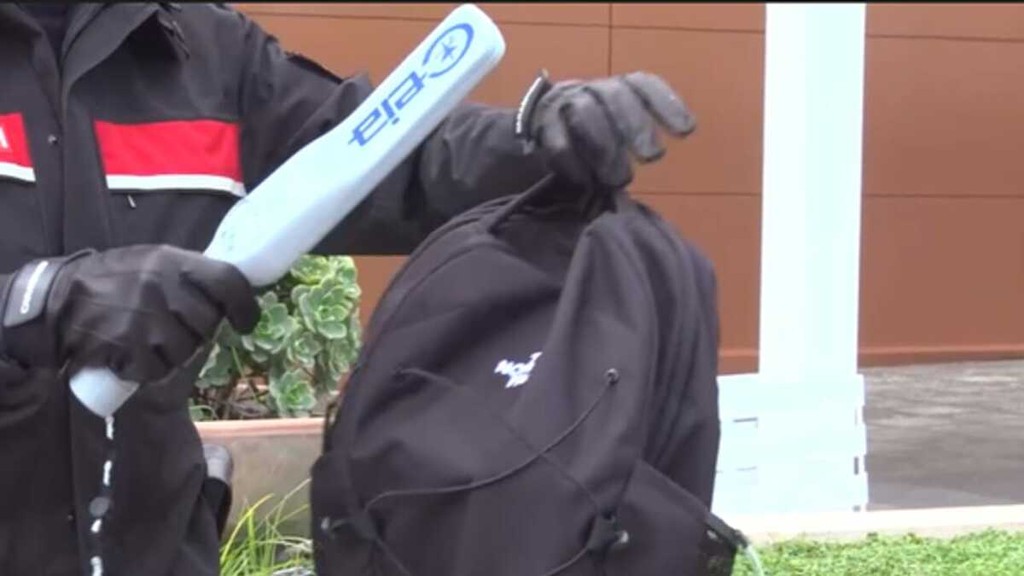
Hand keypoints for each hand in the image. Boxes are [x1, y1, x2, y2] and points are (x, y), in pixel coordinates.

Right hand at [0, 245, 258, 383]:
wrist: (58, 299)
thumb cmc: (114, 281)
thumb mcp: (152, 263)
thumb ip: (188, 275)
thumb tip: (232, 293)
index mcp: (173, 261)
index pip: (228, 280)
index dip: (245, 304)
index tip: (246, 321)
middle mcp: (161, 286)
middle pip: (207, 321)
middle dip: (198, 330)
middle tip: (176, 327)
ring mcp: (144, 316)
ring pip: (186, 349)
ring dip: (173, 353)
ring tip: (151, 340)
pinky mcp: (126, 344)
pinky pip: (157, 368)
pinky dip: (147, 369)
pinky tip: (132, 356)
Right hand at [516, 70, 696, 189]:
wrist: (545, 128)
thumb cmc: (596, 134)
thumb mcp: (621, 129)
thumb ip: (640, 137)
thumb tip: (664, 150)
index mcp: (619, 87)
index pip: (644, 85)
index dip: (667, 104)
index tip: (686, 131)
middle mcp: (593, 89)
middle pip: (616, 97)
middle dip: (637, 126)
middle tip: (653, 157)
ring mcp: (565, 104)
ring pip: (586, 115)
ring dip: (606, 148)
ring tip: (621, 179)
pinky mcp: (542, 126)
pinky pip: (558, 142)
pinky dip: (574, 164)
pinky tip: (587, 182)